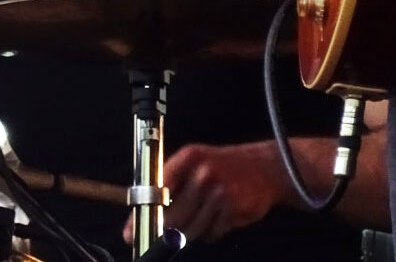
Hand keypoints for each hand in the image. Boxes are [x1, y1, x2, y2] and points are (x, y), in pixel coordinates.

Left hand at [122, 142, 285, 242]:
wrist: (265, 168)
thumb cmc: (222, 166)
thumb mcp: (194, 162)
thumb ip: (170, 181)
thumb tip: (143, 209)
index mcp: (188, 158)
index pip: (156, 190)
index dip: (142, 213)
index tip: (131, 231)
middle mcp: (203, 173)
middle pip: (172, 216)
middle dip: (164, 230)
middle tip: (158, 237)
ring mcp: (220, 191)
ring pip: (191, 229)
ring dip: (191, 230)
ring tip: (201, 215)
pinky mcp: (235, 209)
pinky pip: (212, 233)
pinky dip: (211, 231)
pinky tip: (218, 216)